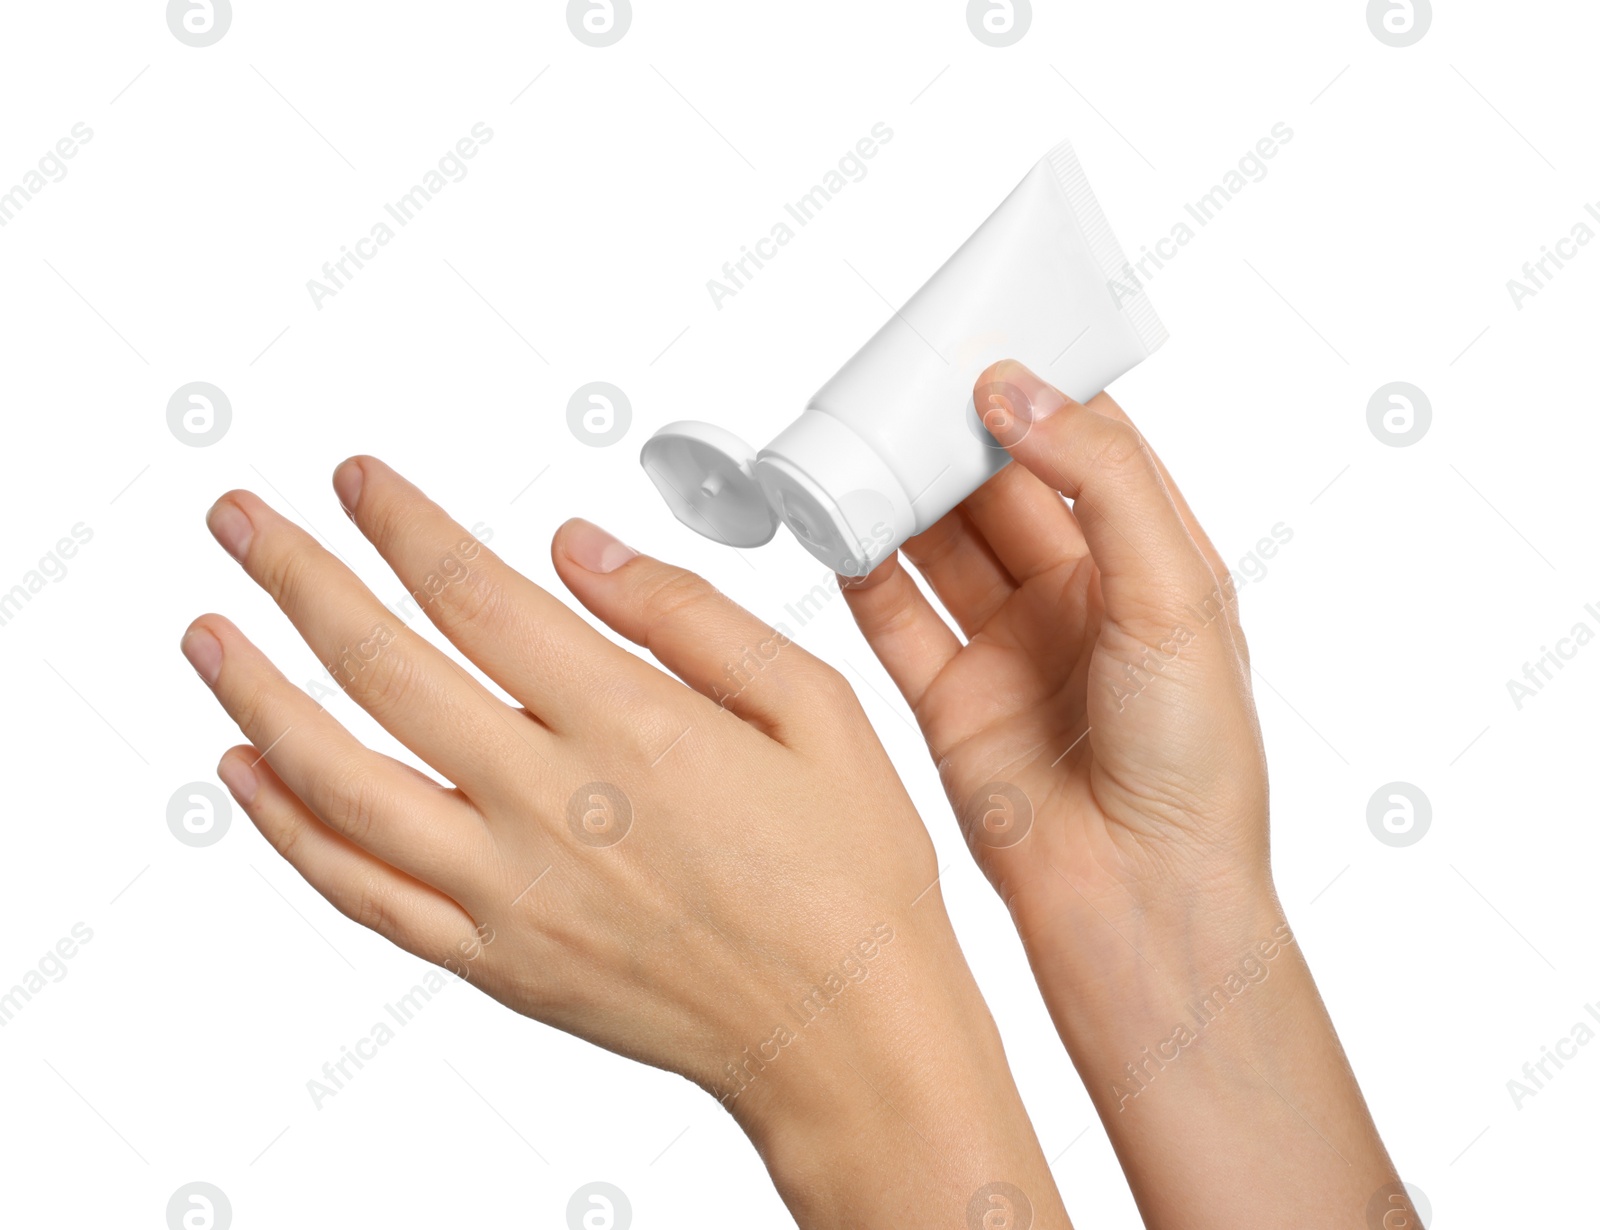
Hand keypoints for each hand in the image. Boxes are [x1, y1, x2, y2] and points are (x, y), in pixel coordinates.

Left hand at [180, 456, 1071, 1228]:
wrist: (842, 1035)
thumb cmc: (846, 874)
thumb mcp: (816, 707)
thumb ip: (689, 616)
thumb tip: (579, 548)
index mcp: (632, 726)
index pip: (476, 594)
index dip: (402, 524)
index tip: (357, 480)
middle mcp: (551, 804)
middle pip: (383, 666)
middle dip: (299, 577)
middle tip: (243, 522)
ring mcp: (509, 890)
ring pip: (339, 779)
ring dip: (259, 695)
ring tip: (210, 633)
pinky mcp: (493, 959)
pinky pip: (360, 890)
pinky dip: (287, 831)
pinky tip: (245, 776)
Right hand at [843, 358, 1266, 956]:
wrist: (1138, 900)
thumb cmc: (1192, 758)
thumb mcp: (1176, 594)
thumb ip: (1102, 480)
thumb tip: (1012, 390)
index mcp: (1148, 564)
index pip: (1088, 447)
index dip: (1037, 392)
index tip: (979, 342)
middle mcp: (1076, 597)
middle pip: (999, 488)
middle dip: (951, 437)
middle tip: (896, 385)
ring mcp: (1010, 647)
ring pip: (941, 544)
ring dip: (901, 494)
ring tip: (854, 441)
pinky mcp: (950, 699)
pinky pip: (896, 617)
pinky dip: (863, 570)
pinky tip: (836, 525)